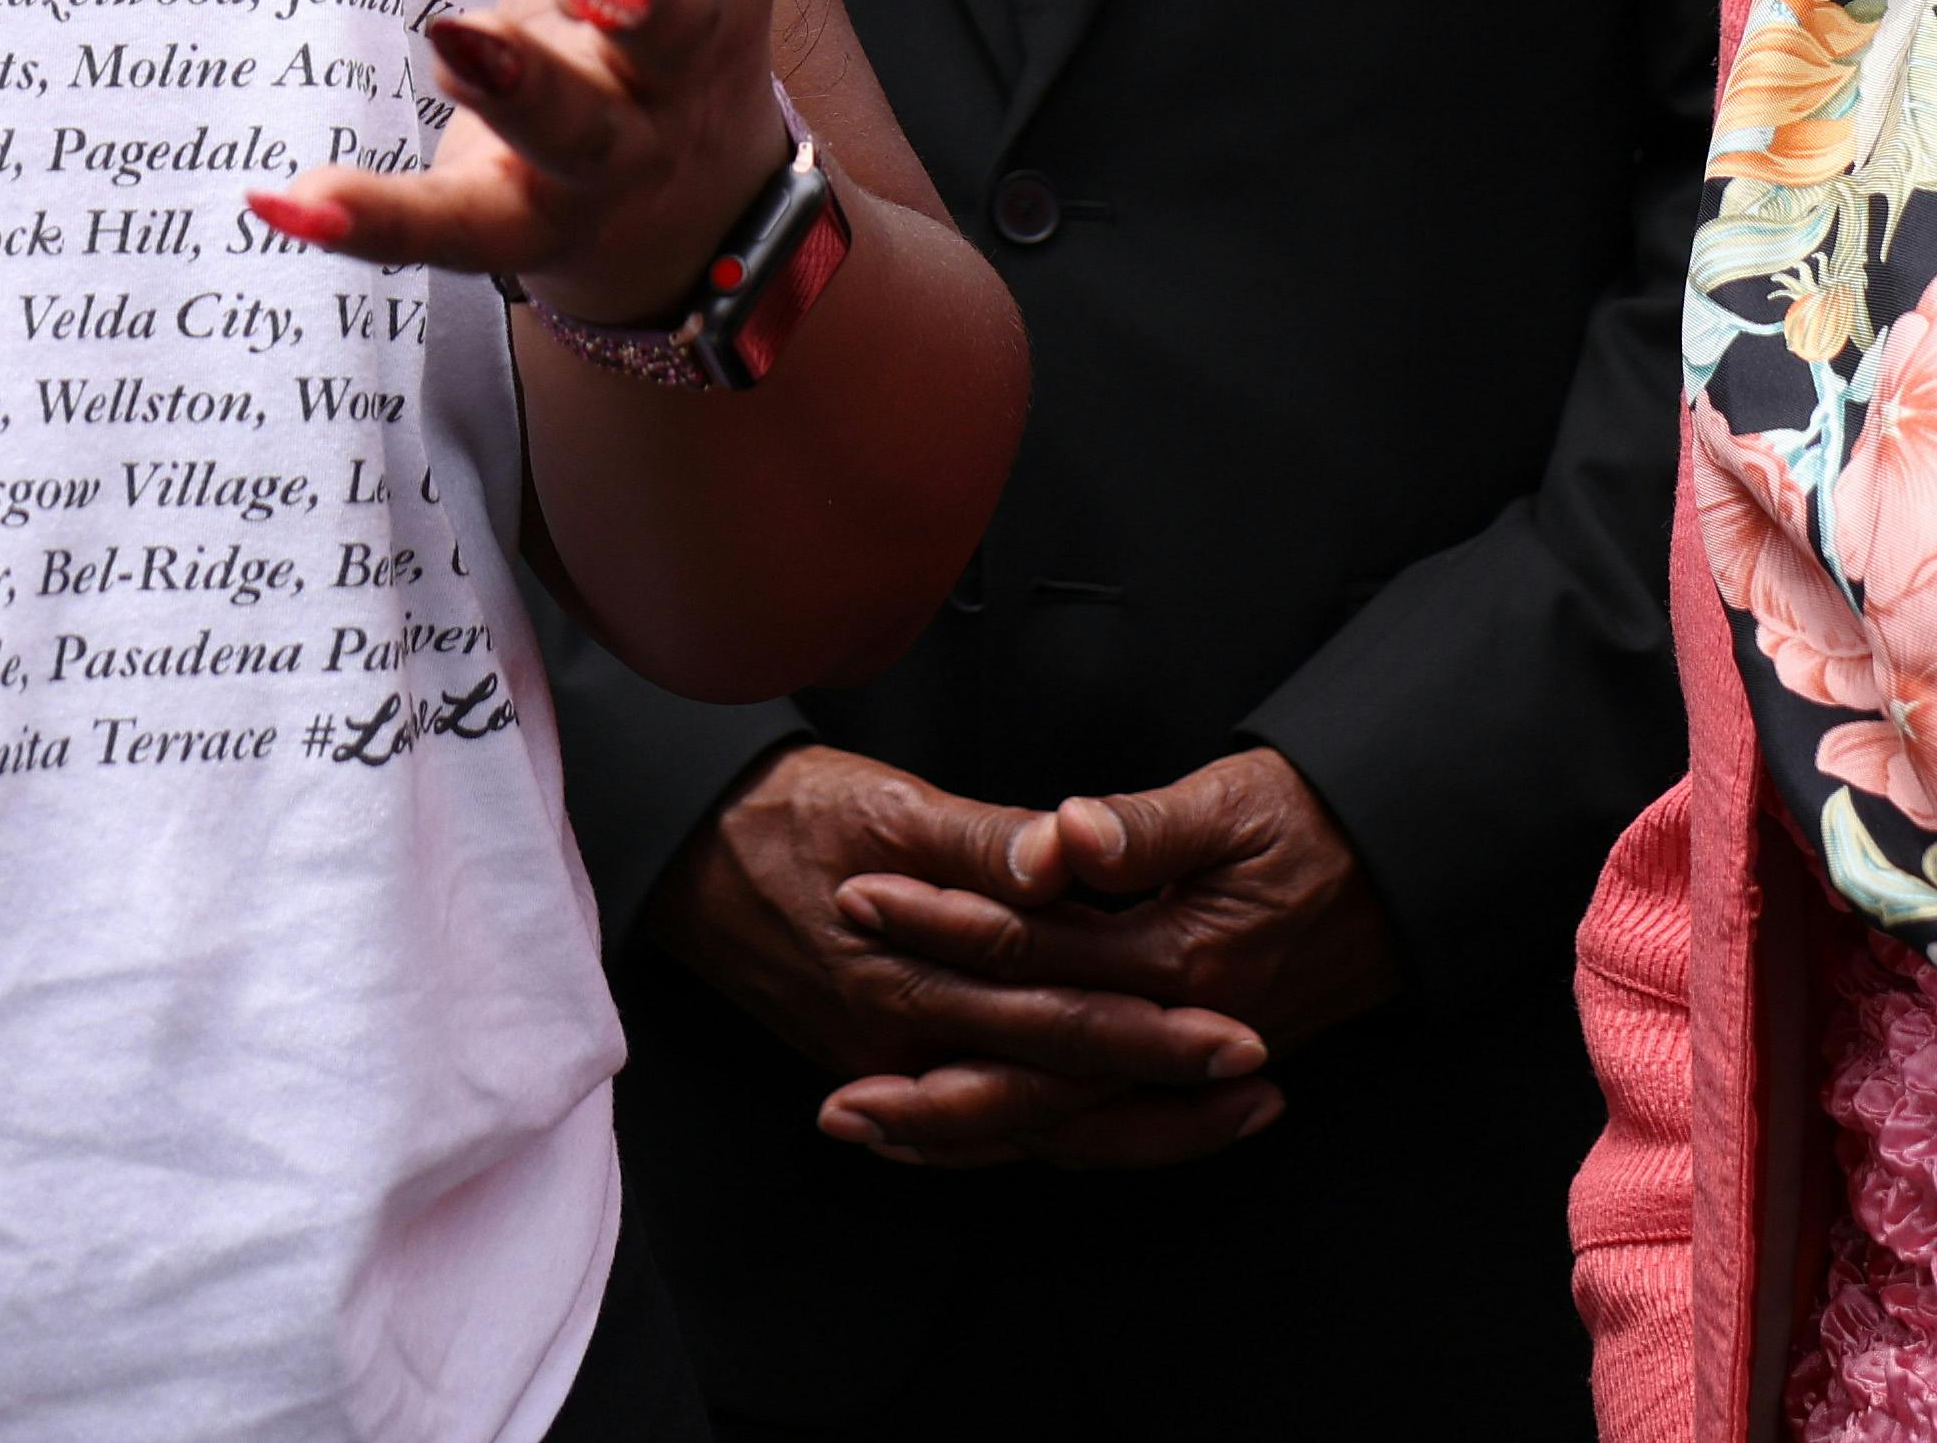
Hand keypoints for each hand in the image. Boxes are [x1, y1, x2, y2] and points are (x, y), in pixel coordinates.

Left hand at [249, 0, 959, 322]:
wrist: (678, 201)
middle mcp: (668, 38)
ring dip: (519, 85)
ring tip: (458, 43)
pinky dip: (371, 219)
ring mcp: (595, 136)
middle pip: (675, 8)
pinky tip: (285, 198)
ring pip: (568, 119)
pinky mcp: (510, 210)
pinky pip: (444, 224)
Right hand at [634, 749, 1281, 1174]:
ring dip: (1123, 1125)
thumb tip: (1067, 856)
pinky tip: (1102, 1132)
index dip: (1151, 1035)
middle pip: (1055, 1091)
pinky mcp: (873, 1066)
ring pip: (1024, 1124)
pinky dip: (1045, 1132)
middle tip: (1259, 1088)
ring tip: (1215, 1117)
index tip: (1237, 1035)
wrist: (678, 849)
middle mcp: (905, 1044)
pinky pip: (975, 1125)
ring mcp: (887, 1067)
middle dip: (1163, 1096)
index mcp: (915, 979)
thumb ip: (984, 840)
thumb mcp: (884, 803)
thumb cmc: (782, 812)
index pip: (1059, 1022)